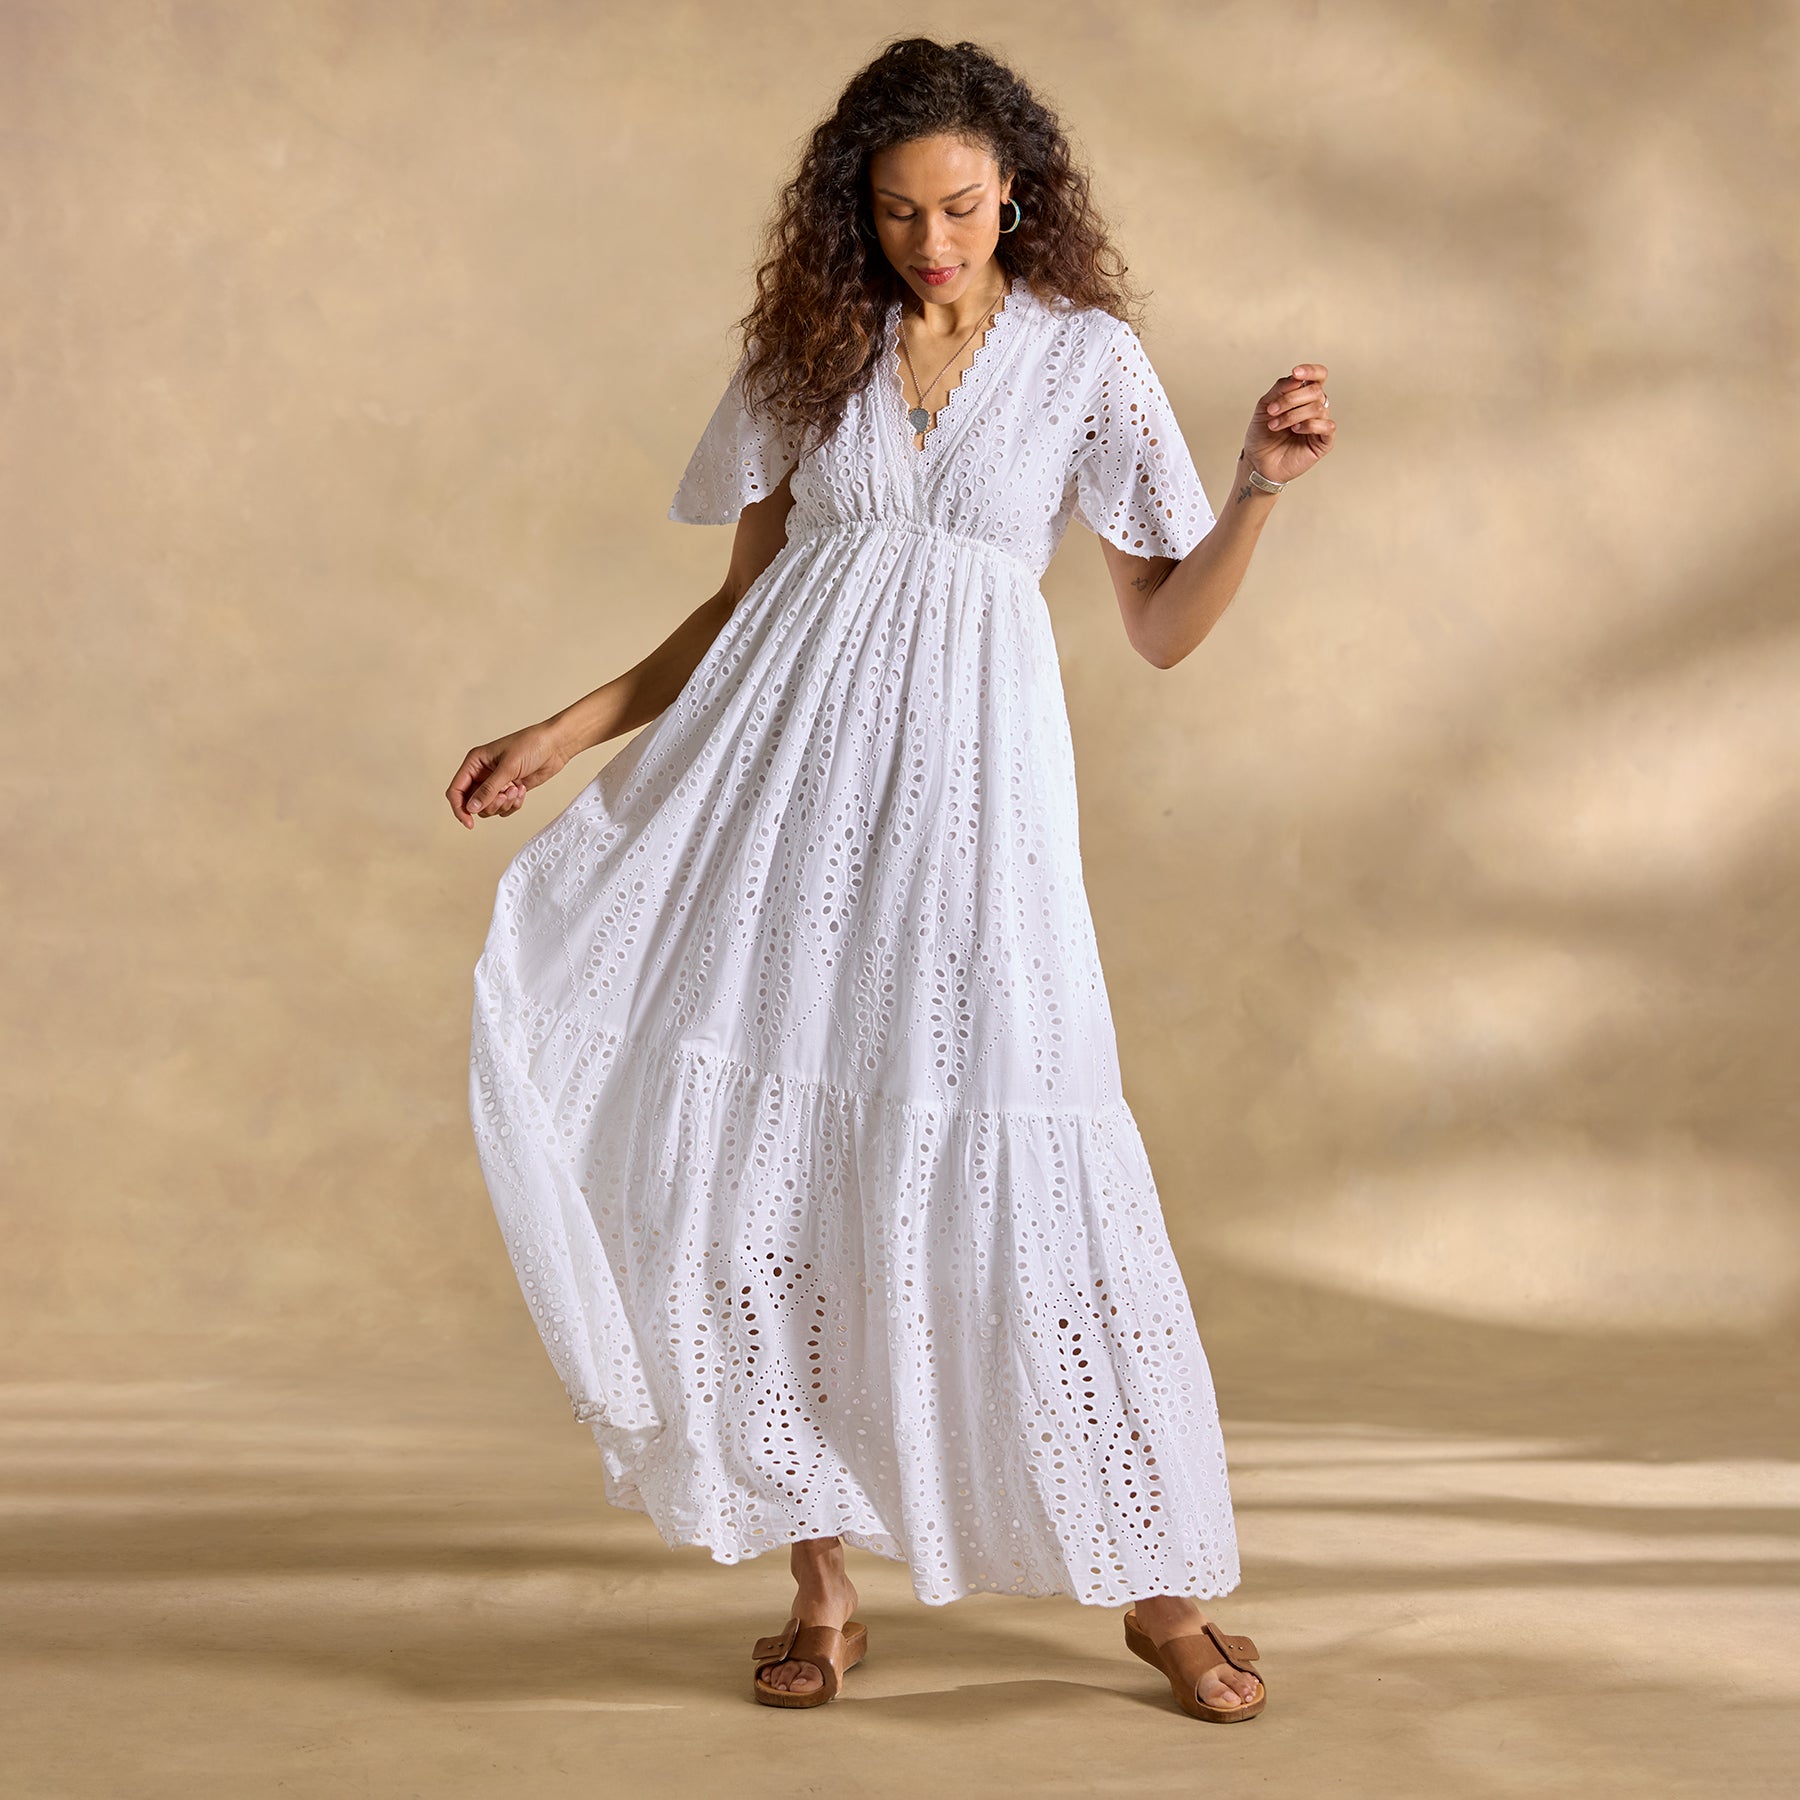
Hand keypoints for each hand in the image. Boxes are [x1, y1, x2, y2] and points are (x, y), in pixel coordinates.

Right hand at [446, 722, 570, 828]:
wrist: (555, 745)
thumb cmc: (531, 745)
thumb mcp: (508, 768)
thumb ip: (489, 790)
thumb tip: (471, 808)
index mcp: (475, 762)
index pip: (456, 790)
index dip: (459, 808)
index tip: (469, 822)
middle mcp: (482, 773)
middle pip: (473, 803)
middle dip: (489, 804)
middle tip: (505, 796)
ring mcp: (497, 783)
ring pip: (489, 807)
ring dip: (504, 804)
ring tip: (516, 790)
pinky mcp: (510, 790)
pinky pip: (504, 807)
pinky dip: (514, 804)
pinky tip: (522, 790)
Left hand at [1243, 363, 1335, 485]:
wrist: (1257, 462)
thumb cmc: (1262, 435)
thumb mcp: (1265, 406)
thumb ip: (1280, 389)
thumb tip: (1297, 378)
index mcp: (1303, 396)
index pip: (1318, 376)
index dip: (1311, 371)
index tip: (1295, 373)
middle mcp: (1315, 407)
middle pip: (1315, 391)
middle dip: (1291, 399)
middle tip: (1272, 411)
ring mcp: (1321, 424)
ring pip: (1318, 408)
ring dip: (1292, 415)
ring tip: (1275, 426)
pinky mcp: (1324, 441)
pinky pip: (1327, 426)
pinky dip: (1309, 425)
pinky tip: (1295, 430)